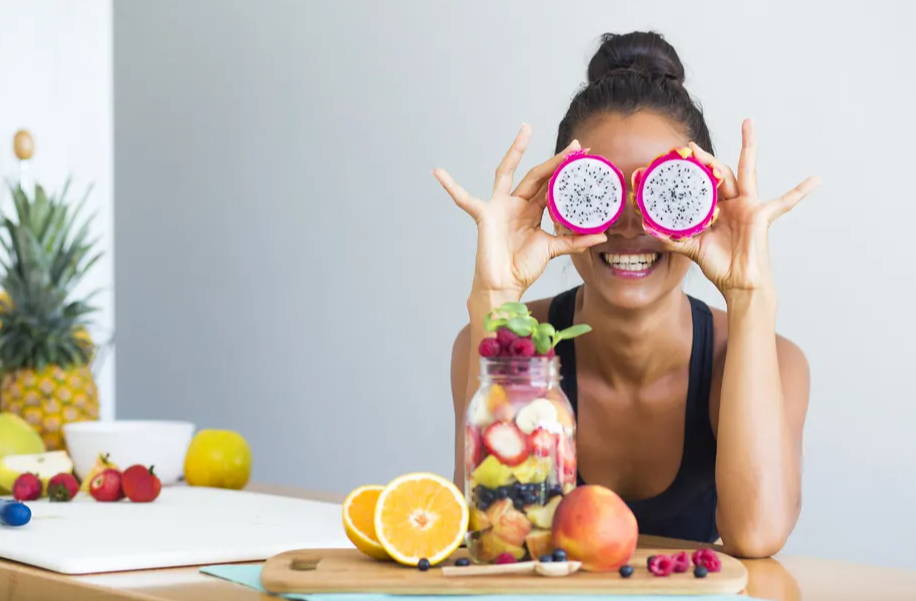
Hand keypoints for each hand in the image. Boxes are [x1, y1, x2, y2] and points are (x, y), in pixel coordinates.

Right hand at [433, 123, 606, 295]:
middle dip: (555, 160)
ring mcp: (499, 207)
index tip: (585, 155)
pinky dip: (450, 186)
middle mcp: (516, 204)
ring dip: (516, 151)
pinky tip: (438, 173)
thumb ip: (575, 241)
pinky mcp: (484, 215)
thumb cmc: (522, 267)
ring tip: (525, 130)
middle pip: (537, 174)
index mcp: (531, 210)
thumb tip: (603, 237)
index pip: (551, 185)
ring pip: (508, 172)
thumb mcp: (552, 249)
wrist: (504, 285)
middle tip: (576, 145)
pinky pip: (464, 199)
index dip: (566, 171)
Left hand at [653, 118, 820, 296]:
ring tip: (749, 123)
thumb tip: (648, 228)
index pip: (700, 186)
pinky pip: (786, 202)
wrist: (738, 284)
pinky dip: (801, 191)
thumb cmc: (719, 265)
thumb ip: (673, 237)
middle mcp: (731, 203)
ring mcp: (747, 206)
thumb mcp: (691, 248)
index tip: (672, 163)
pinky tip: (815, 180)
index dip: (688, 175)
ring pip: (746, 171)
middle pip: (719, 172)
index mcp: (714, 210)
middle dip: (706, 157)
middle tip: (691, 144)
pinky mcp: (762, 214)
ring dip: (749, 147)